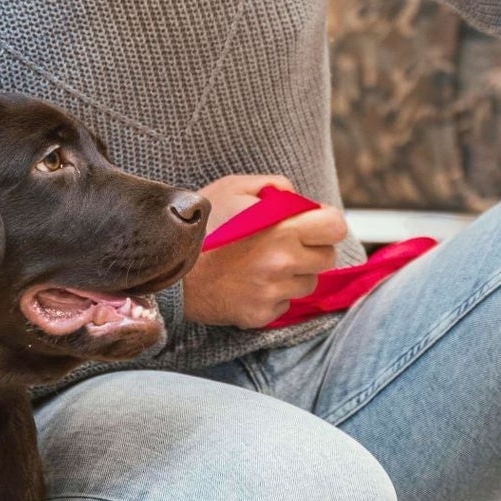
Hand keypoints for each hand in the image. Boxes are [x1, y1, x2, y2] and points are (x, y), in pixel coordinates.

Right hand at [181, 173, 347, 329]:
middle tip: (286, 243)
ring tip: (262, 262)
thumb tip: (298, 198)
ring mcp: (272, 292)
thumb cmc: (198, 225)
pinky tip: (248, 282)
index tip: (314, 222)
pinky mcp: (259, 315)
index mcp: (283, 230)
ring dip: (293, 273)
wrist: (165, 269)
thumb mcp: (232, 188)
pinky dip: (272, 294)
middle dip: (312, 248)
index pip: (335, 228)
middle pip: (327, 258)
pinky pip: (283, 304)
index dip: (326, 222)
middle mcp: (283, 263)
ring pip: (307, 282)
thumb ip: (273, 186)